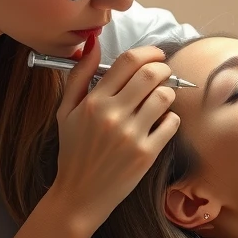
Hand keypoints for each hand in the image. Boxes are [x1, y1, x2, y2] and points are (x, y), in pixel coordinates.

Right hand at [50, 36, 180, 233]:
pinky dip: (171, 118)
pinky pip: (171, 123)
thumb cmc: (74, 151)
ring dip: (168, 93)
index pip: (128, 62)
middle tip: (163, 73)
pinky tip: (161, 122)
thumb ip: (80, 75)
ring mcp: (132, 135)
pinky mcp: (147, 154)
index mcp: (94, 102)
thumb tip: (92, 43)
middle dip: (163, 68)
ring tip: (160, 99)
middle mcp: (113, 116)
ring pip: (164, 97)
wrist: (80, 194)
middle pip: (151, 74)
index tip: (155, 55)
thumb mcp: (66, 111)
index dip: (148, 52)